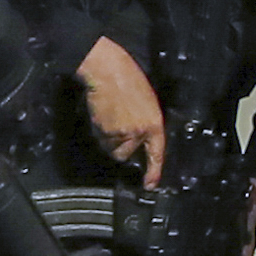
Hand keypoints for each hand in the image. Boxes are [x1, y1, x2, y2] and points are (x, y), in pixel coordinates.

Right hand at [78, 36, 166, 186]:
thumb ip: (146, 123)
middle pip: (125, 155)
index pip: (156, 152)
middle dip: (120, 146)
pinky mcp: (105, 131)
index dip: (154, 172)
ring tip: (109, 116)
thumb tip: (140, 140)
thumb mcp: (146, 102)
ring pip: (111, 148)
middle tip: (117, 125)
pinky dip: (99, 131)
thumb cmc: (127, 79)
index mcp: (155, 122)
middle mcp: (140, 131)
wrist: (108, 70)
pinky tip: (102, 114)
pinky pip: (100, 140)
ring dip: (108, 139)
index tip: (149, 185)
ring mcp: (122, 132)